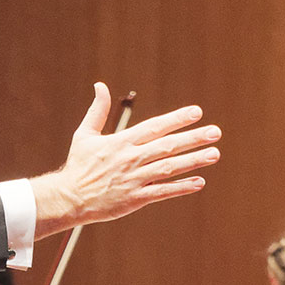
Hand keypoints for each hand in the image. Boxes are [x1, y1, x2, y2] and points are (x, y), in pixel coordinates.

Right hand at [30, 84, 220, 233]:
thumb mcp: (85, 134)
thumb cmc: (79, 166)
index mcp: (121, 142)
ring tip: (214, 154)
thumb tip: (100, 85)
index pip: (154, 127)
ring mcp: (135, 179)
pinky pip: (162, 192)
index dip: (176, 119)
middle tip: (215, 132)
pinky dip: (181, 187)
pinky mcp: (135, 199)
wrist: (69, 198)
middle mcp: (131, 159)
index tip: (197, 112)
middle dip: (193, 138)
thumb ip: (97, 110)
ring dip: (193, 161)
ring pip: (169, 168)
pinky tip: (199, 182)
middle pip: (167, 146)